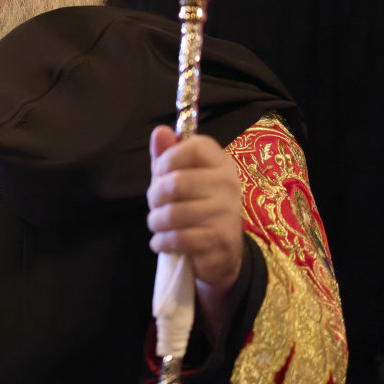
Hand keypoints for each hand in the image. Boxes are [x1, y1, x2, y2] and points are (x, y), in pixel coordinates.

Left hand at [146, 125, 244, 330]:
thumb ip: (167, 155)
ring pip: (174, 213)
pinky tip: (161, 241)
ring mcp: (227, 212)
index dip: (167, 160)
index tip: (160, 174)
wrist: (222, 251)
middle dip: (155, 197)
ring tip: (157, 224)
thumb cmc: (195, 206)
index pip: (193, 147)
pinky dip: (162, 241)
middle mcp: (229, 183)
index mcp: (220, 162)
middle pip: (176, 182)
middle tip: (155, 205)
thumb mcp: (180, 177)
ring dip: (156, 222)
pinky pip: (179, 238)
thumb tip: (159, 131)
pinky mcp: (221, 240)